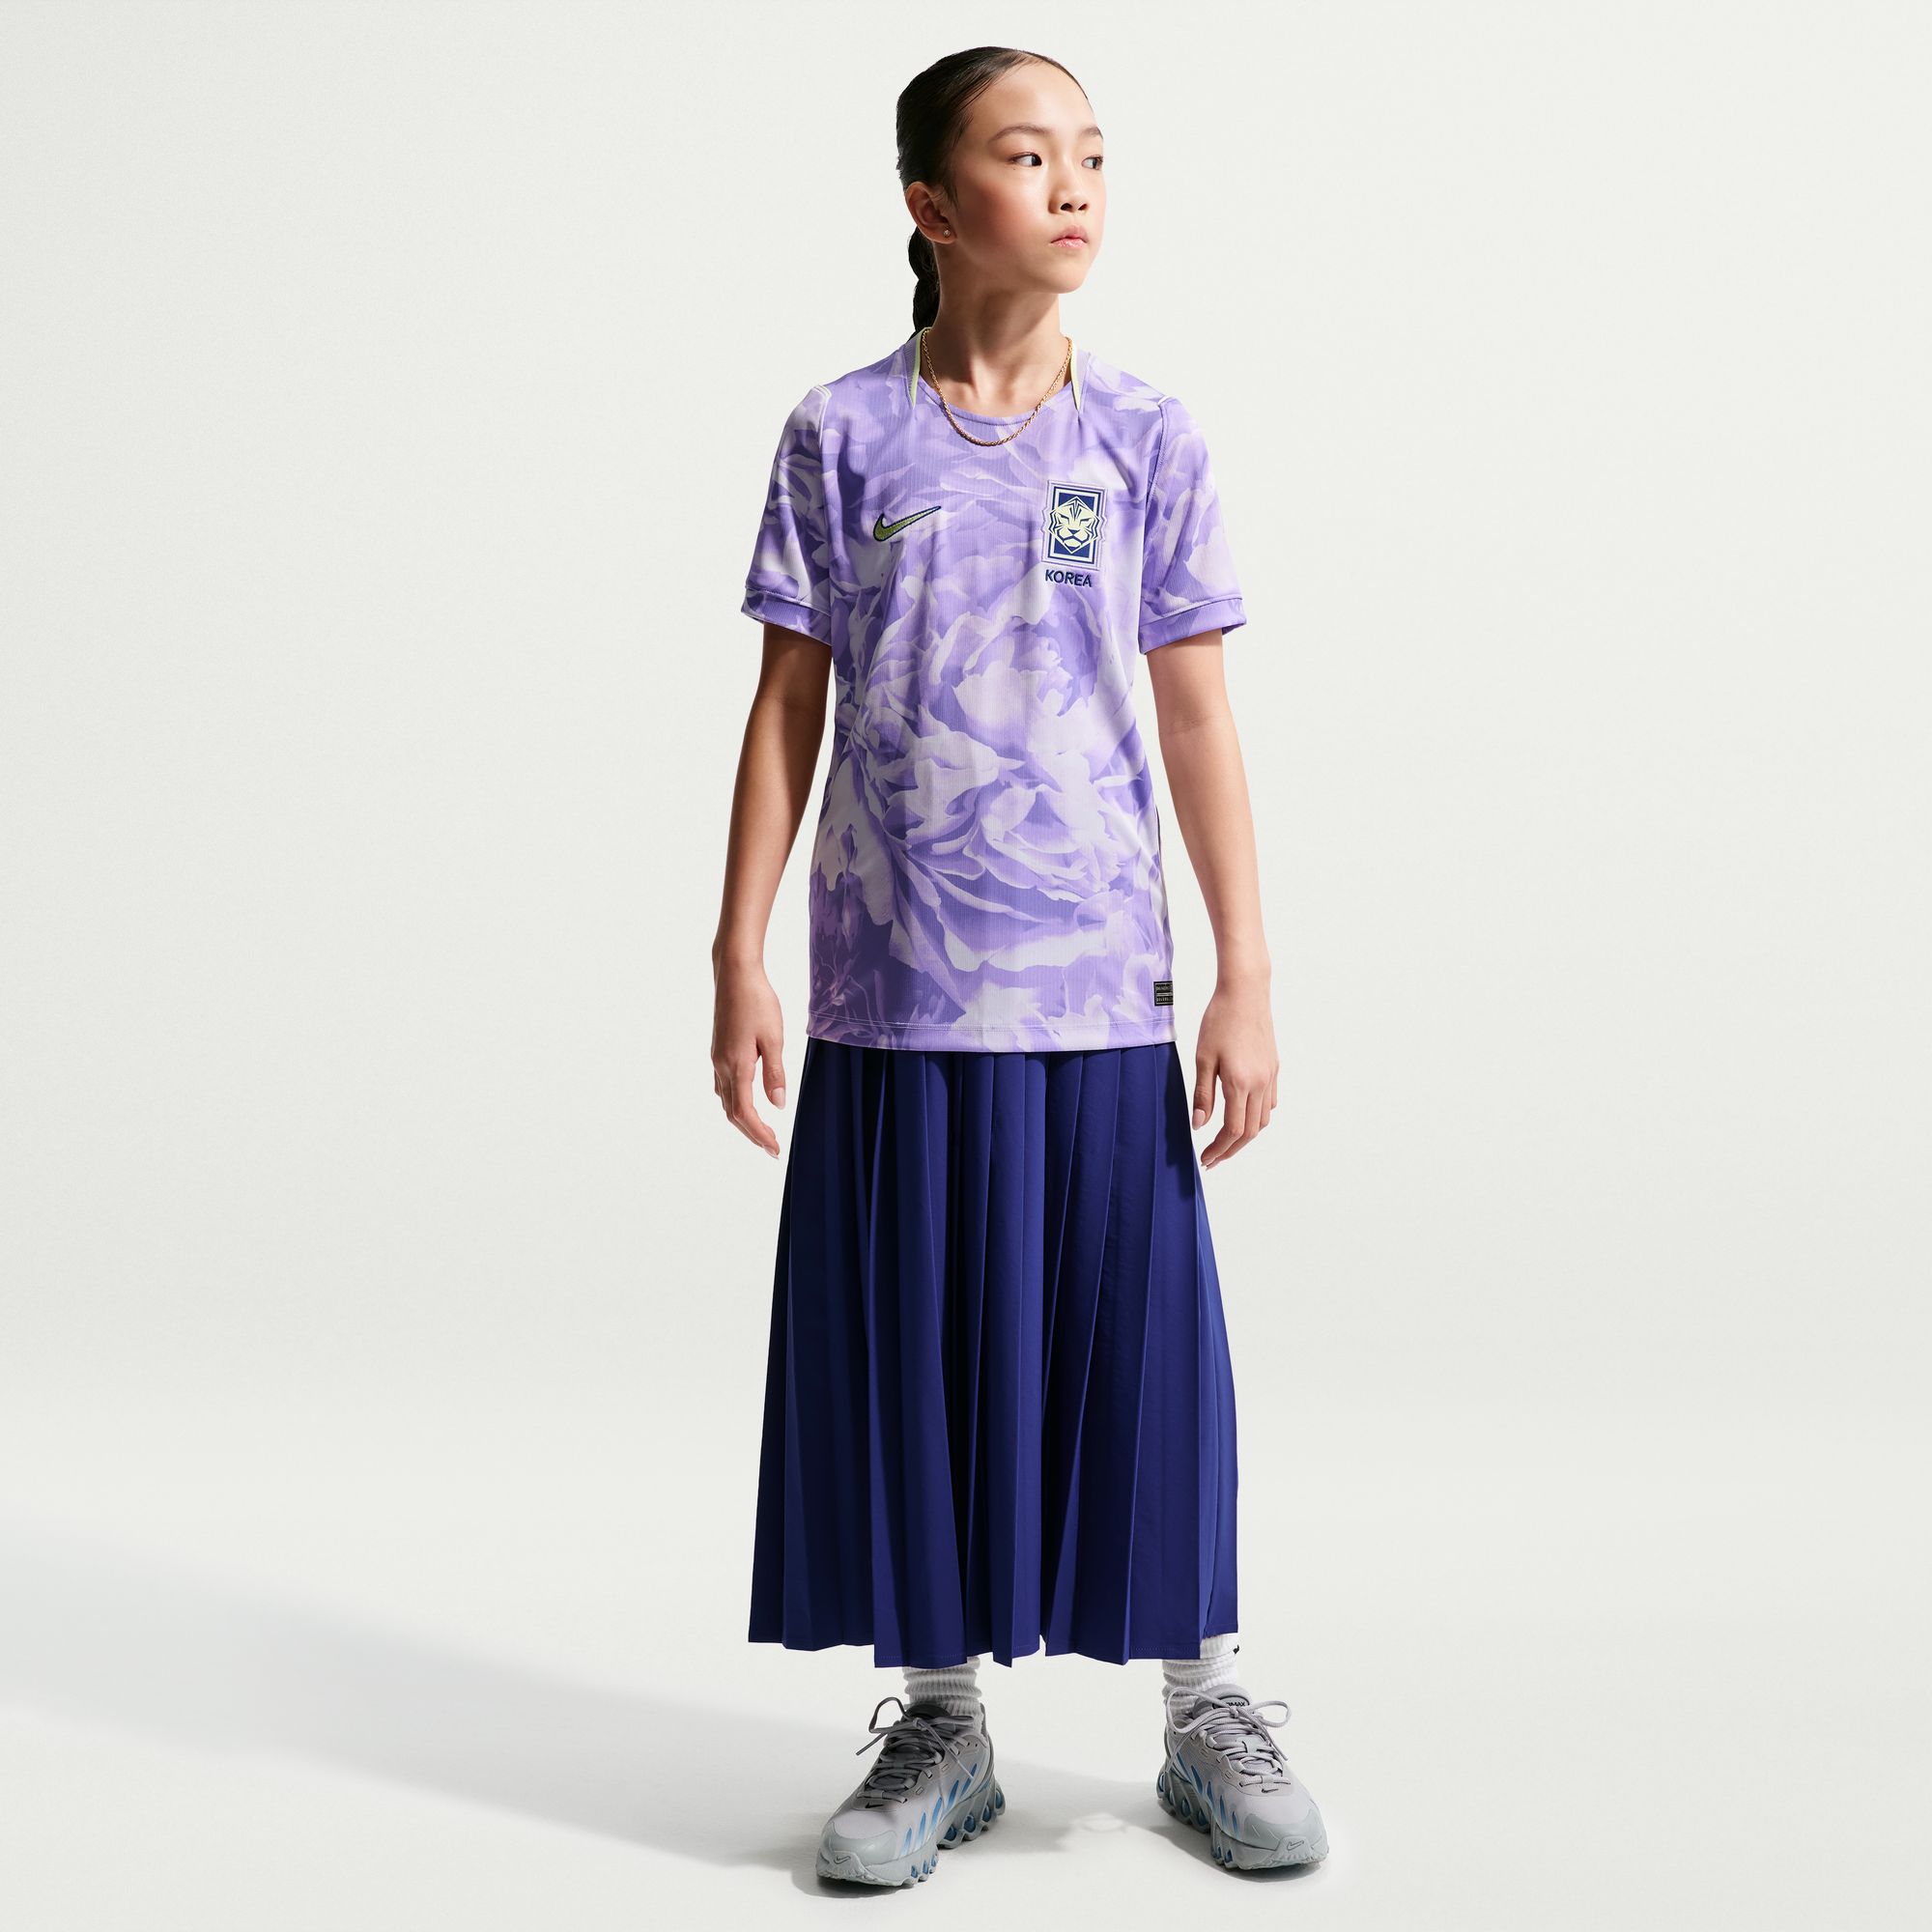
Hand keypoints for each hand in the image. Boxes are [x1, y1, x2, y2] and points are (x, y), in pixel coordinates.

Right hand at [711, 958, 786, 1156]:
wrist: (734, 974)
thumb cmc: (757, 1001)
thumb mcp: (774, 1037)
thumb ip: (775, 1073)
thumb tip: (777, 1104)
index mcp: (736, 1066)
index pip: (745, 1112)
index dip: (759, 1134)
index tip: (775, 1149)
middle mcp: (722, 1066)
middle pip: (732, 1111)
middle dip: (752, 1132)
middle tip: (772, 1147)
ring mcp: (717, 1058)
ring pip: (726, 1100)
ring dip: (742, 1119)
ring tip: (762, 1130)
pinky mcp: (718, 1050)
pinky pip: (723, 1086)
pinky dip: (735, 1101)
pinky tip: (746, 1100)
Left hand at [1191, 978, 1278, 1167]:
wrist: (1245, 992)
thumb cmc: (1219, 1020)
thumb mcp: (1203, 1058)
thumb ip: (1202, 1094)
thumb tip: (1199, 1125)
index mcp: (1240, 1083)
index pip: (1232, 1130)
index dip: (1219, 1149)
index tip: (1205, 1159)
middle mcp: (1260, 1083)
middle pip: (1250, 1132)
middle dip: (1230, 1150)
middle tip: (1212, 1159)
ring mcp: (1270, 1076)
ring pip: (1263, 1120)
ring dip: (1245, 1136)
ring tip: (1225, 1142)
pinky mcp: (1274, 1067)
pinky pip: (1269, 1102)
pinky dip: (1257, 1117)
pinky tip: (1242, 1115)